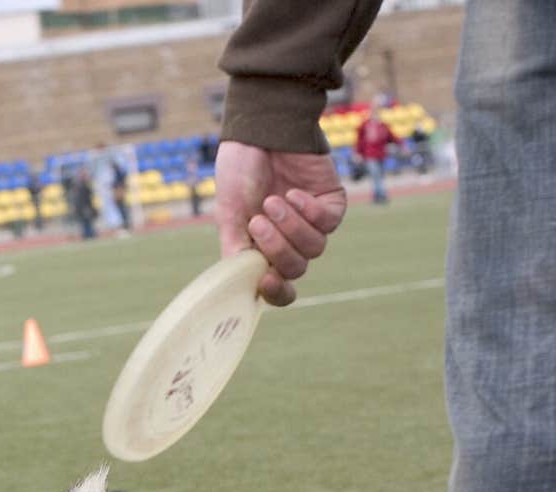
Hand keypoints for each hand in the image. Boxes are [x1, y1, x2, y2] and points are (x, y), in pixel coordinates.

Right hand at [214, 141, 346, 305]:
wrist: (260, 128)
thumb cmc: (240, 169)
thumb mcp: (230, 215)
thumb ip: (237, 252)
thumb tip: (245, 286)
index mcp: (264, 249)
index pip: (279, 287)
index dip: (277, 292)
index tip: (266, 280)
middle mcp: (290, 240)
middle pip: (296, 268)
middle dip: (277, 248)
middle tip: (259, 221)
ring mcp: (311, 223)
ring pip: (314, 248)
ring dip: (292, 226)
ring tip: (274, 201)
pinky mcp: (331, 203)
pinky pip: (328, 223)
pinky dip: (309, 211)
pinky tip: (294, 192)